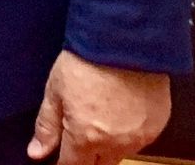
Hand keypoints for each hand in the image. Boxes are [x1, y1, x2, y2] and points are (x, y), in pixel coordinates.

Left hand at [26, 49, 169, 163]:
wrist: (124, 42)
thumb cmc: (85, 62)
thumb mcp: (55, 91)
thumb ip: (47, 126)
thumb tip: (36, 153)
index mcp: (86, 137)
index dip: (63, 162)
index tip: (60, 155)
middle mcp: (115, 144)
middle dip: (87, 157)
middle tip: (79, 135)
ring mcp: (139, 137)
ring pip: (120, 154)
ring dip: (108, 146)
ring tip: (99, 117)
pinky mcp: (157, 126)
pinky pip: (140, 140)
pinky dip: (128, 133)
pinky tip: (119, 112)